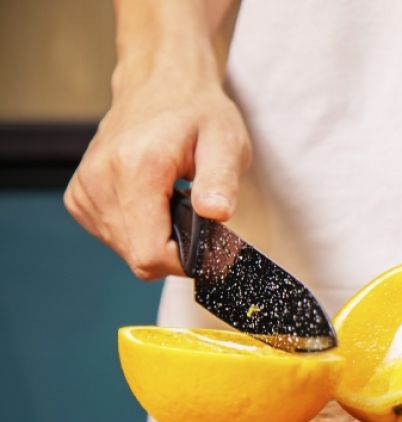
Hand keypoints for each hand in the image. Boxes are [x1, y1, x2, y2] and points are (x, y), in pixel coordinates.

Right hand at [65, 63, 249, 279]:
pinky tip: (152, 200)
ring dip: (157, 237)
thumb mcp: (226, 142)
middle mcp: (100, 180)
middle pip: (139, 257)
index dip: (186, 260)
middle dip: (174, 248)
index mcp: (136, 168)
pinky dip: (139, 229)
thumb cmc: (198, 113)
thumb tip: (217, 213)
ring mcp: (84, 190)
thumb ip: (221, 181)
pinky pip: (113, 237)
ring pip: (127, 251)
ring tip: (172, 199)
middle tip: (194, 212)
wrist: (160, 85)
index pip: (150, 254)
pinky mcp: (79, 197)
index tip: (208, 239)